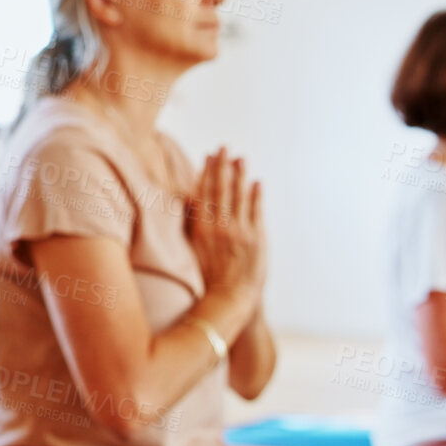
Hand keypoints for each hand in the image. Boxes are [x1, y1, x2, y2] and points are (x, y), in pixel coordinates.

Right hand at [185, 148, 265, 313]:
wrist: (230, 298)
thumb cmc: (208, 276)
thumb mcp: (192, 249)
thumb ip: (191, 224)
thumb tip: (189, 201)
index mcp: (201, 228)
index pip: (204, 192)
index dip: (207, 172)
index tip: (208, 156)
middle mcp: (219, 226)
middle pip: (221, 188)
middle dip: (223, 166)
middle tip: (224, 148)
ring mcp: (239, 231)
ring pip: (239, 195)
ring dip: (240, 175)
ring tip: (240, 158)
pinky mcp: (257, 238)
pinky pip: (256, 211)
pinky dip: (256, 195)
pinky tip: (256, 182)